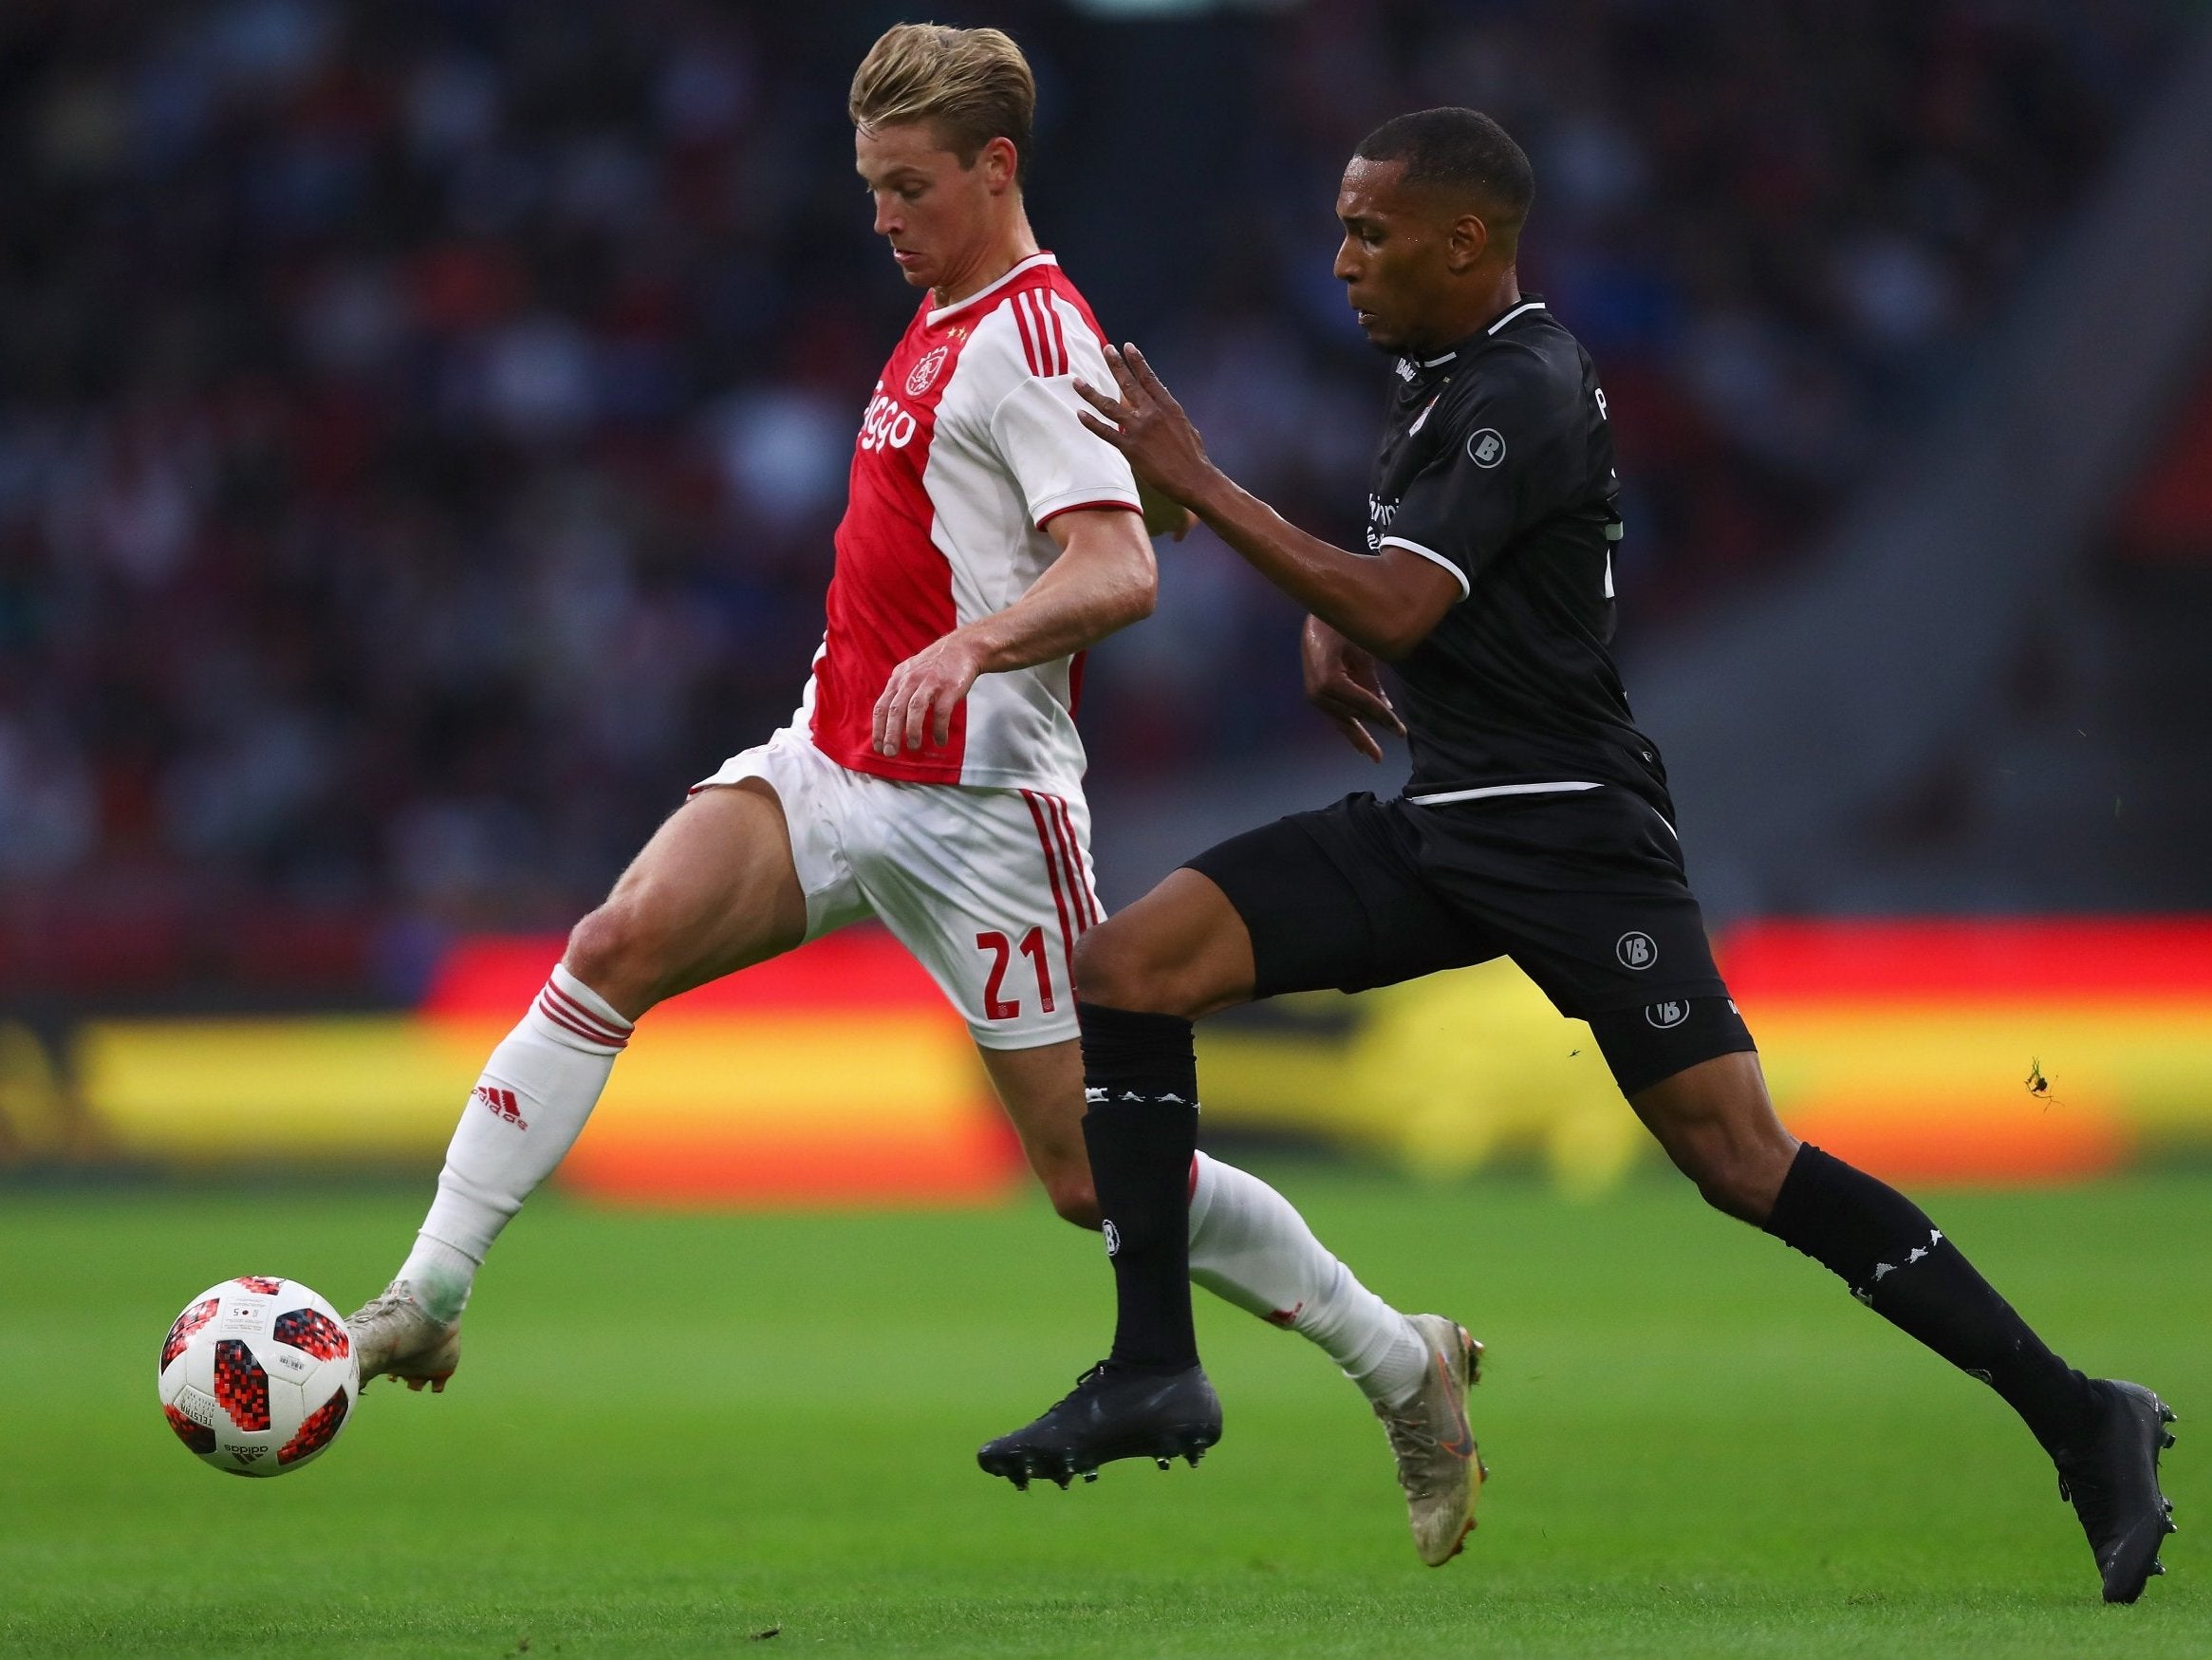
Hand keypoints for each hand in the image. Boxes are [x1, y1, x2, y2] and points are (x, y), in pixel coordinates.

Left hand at [872, 631, 986, 757]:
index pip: (882, 706)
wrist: (963, 647)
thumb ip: (898, 691)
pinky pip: (941, 712)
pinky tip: (940, 740)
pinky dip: (939, 729)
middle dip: (891, 734)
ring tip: (913, 747)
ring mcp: (930, 683)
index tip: (878, 746)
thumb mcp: (910, 672)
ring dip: (912, 731)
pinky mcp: (949, 688)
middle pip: (896, 709)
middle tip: (890, 753)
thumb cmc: (935, 665)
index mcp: (899, 679)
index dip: (878, 728)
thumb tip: (887, 718)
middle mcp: (911, 680)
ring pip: (915, 709)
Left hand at [1075, 344, 1217, 510]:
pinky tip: (1079, 413)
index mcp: (1168, 406)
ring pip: (1109, 406)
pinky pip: (1106, 432)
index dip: (1137, 362)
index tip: (1127, 347)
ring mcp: (1139, 429)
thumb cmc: (1193, 457)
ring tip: (1076, 380)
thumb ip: (1170, 413)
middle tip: (1106, 349)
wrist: (1194, 478)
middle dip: (1115, 365)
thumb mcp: (1185, 426)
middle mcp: (1152, 413)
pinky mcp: (1130, 448)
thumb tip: (1162, 402)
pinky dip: (1091, 423)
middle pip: (1128, 384)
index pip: (1148, 378)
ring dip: (1090, 392)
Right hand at [1301, 614, 1405, 762]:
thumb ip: (1372, 681)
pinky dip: (1349, 730)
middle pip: (1355, 716)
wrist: (1317, 618)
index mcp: (1329, 681)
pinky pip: (1335, 717)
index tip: (1401, 733)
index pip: (1365, 705)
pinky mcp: (1315, 697)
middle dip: (1377, 725)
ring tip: (1373, 753)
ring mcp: (1314, 697)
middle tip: (1398, 737)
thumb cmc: (1342, 627)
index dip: (1385, 719)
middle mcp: (1318, 693)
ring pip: (1344, 721)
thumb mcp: (1363, 651)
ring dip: (1360, 734)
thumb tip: (1386, 707)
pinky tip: (1359, 746)